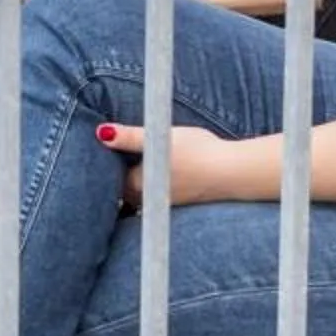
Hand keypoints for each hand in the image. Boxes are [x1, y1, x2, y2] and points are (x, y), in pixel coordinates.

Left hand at [97, 122, 249, 206]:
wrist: (235, 173)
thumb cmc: (197, 153)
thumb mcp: (159, 137)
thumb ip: (129, 137)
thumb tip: (101, 133)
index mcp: (140, 184)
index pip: (112, 180)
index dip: (105, 167)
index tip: (100, 155)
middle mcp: (151, 199)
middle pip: (126, 191)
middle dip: (119, 179)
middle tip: (112, 162)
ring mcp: (170, 203)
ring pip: (145, 195)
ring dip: (139, 184)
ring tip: (137, 167)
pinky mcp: (186, 201)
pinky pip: (162, 196)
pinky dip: (158, 187)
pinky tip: (166, 175)